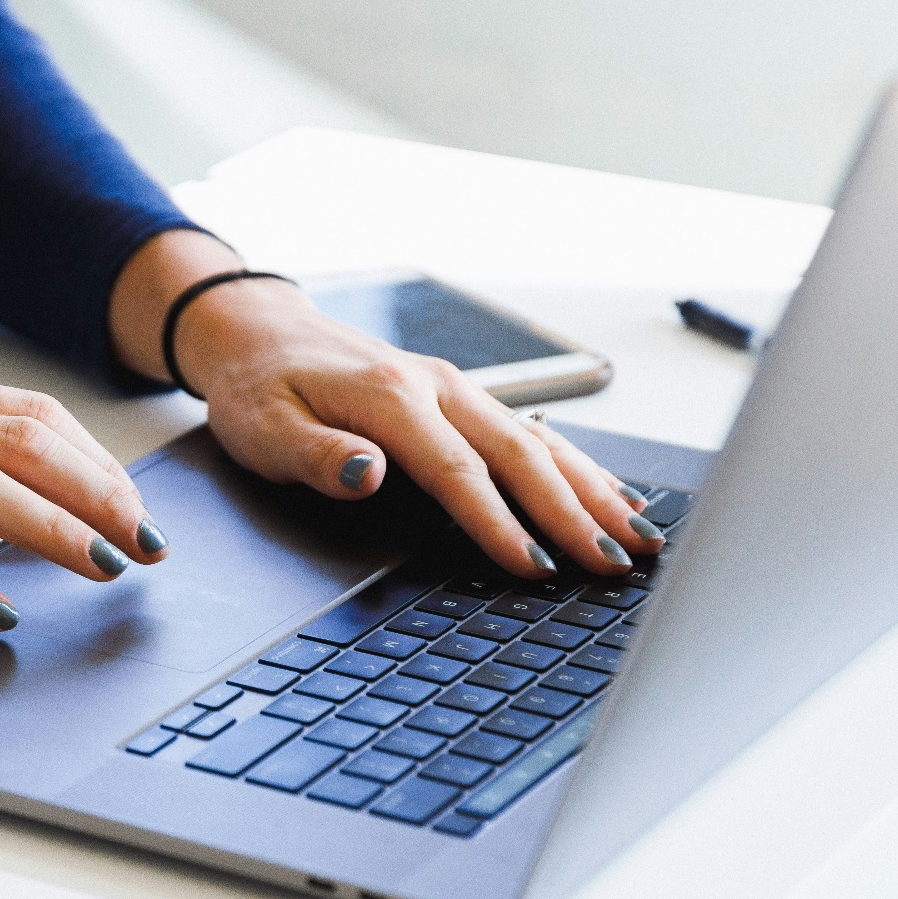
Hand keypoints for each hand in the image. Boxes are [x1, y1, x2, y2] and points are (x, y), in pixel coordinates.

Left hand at [109, 231, 661, 576]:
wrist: (259, 331)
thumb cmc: (259, 387)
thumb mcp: (265, 428)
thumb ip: (319, 455)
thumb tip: (369, 474)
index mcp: (391, 397)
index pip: (458, 471)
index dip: (499, 523)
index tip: (534, 567)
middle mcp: (436, 387)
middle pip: (520, 455)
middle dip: (573, 513)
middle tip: (615, 565)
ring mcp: (456, 389)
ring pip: (540, 441)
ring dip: (592, 490)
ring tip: (638, 538)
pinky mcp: (461, 397)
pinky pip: (532, 432)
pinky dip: (577, 466)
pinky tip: (611, 496)